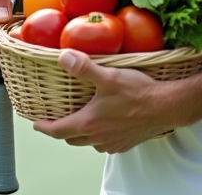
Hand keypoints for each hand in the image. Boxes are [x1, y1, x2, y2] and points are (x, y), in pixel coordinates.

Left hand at [33, 50, 175, 153]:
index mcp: (88, 123)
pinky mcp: (125, 144)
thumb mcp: (108, 76)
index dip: (43, 127)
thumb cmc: (138, 92)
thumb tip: (63, 57)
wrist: (166, 107)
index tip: (36, 123)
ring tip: (81, 120)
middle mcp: (97, 137)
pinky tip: (106, 124)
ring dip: (81, 134)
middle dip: (61, 130)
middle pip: (70, 139)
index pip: (57, 130)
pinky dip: (99, 136)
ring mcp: (112, 143)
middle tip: (56, 120)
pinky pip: (105, 144)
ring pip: (88, 143)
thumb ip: (84, 68)